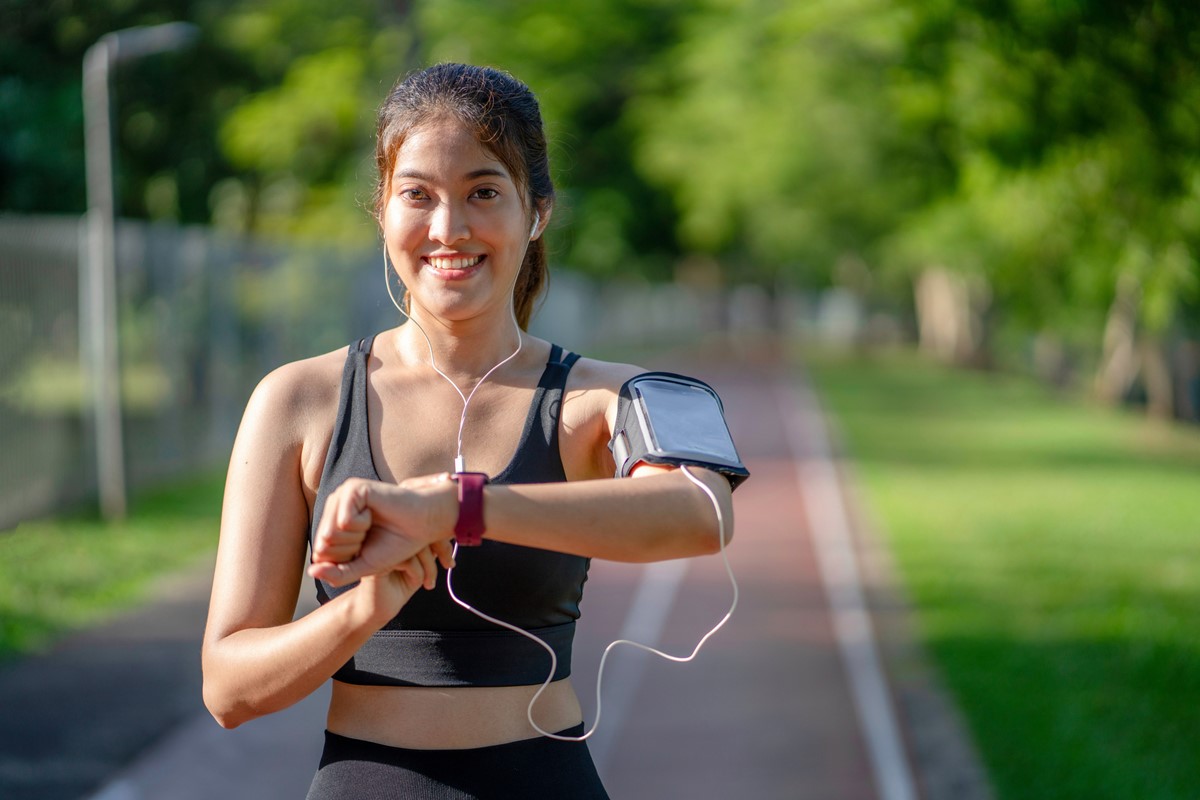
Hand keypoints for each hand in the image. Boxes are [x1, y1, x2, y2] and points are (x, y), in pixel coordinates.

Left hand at [308, 475, 456, 586]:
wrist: (423, 524)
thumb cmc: (396, 543)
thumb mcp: (363, 566)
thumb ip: (337, 573)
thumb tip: (311, 572)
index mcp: (333, 524)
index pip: (320, 554)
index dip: (346, 559)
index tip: (365, 547)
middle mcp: (334, 507)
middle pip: (323, 544)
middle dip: (350, 549)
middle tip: (369, 536)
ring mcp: (342, 495)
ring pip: (330, 533)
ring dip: (356, 537)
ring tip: (371, 524)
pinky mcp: (353, 488)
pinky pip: (344, 521)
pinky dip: (362, 524)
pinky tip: (374, 513)